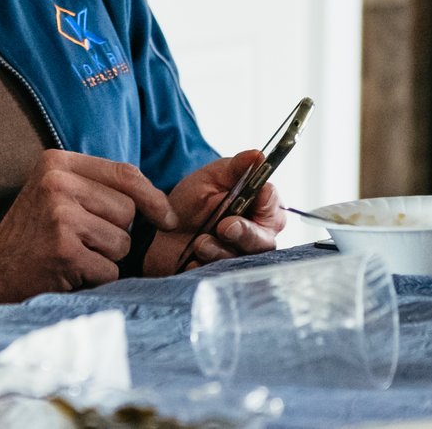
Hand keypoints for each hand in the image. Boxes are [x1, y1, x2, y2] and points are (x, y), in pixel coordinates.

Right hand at [0, 149, 179, 318]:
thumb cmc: (33, 236)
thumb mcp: (57, 194)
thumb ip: (97, 187)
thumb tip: (161, 202)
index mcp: (57, 162)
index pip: (125, 173)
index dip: (154, 197)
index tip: (168, 217)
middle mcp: (57, 183)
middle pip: (128, 210)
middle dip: (116, 233)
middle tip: (81, 241)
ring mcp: (59, 216)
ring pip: (122, 242)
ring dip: (106, 258)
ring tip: (72, 256)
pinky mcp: (64, 251)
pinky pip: (109, 270)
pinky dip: (95, 279)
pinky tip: (67, 273)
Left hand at [143, 150, 286, 275]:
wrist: (158, 234)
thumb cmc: (190, 203)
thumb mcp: (209, 179)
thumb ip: (235, 168)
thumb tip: (258, 155)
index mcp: (258, 205)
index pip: (273, 203)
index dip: (266, 202)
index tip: (256, 196)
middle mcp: (257, 232)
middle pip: (265, 238)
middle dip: (245, 232)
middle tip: (224, 226)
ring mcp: (241, 256)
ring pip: (244, 259)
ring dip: (220, 249)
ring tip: (199, 242)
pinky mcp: (224, 276)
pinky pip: (223, 276)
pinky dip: (206, 267)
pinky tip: (192, 260)